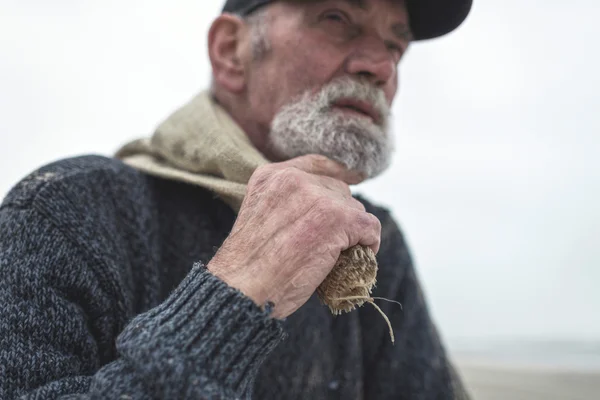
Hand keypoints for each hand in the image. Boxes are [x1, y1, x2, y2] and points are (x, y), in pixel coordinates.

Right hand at [207, 154, 381, 318]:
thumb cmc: (247, 267)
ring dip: (351, 233)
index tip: (354, 181)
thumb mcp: (259, 218)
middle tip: (328, 244)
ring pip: (355, 210)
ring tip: (334, 256)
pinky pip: (369, 227)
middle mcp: (295, 179)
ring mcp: (318, 197)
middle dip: (340, 216)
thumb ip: (284, 203)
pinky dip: (368, 244)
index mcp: (271, 175)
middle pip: (339, 190)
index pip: (318, 164)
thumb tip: (317, 209)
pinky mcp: (338, 219)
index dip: (338, 175)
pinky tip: (355, 258)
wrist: (242, 288)